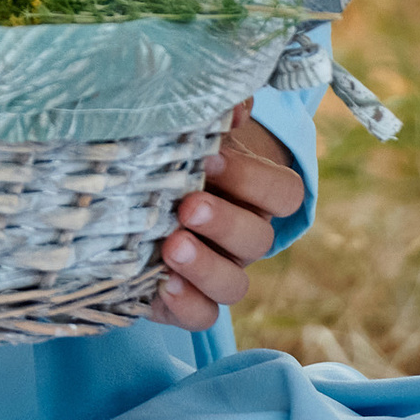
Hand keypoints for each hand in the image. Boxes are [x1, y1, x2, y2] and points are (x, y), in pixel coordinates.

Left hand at [146, 101, 302, 330]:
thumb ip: (214, 116)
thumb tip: (234, 103)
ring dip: (205, 267)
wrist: (135, 194)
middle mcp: (242, 238)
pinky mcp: (184, 300)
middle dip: (223, 222)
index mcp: (255, 195)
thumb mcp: (192, 132)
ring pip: (234, 285)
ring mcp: (217, 272)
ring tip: (171, 247)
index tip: (213, 156)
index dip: (254, 178)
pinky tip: (160, 284)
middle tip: (187, 206)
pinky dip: (186, 303)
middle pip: (257, 239)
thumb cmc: (173, 155)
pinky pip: (201, 316)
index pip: (284, 194)